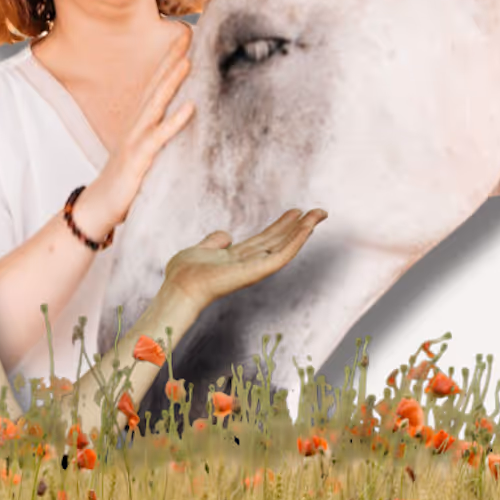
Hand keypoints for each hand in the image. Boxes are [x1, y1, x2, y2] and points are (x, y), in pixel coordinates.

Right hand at [77, 28, 194, 235]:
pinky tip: (190, 107)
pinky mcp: (138, 160)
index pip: (155, 86)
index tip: (184, 38)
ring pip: (156, 105)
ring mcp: (136, 141)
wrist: (98, 207)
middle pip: (155, 87)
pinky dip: (175, 121)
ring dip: (171, 82)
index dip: (168, 62)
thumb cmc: (123, 183)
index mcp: (138, 124)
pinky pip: (159, 138)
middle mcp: (136, 126)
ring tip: (188, 61)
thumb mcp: (142, 155)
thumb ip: (157, 138)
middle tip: (187, 34)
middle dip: (170, 60)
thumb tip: (179, 125)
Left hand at [161, 208, 327, 309]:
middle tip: (319, 211)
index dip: (281, 226)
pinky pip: (282, 254)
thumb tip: (227, 234)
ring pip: (285, 246)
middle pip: (280, 240)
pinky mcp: (258, 271)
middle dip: (299, 226)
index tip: (295, 212)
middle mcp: (250, 262)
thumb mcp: (200, 250)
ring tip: (319, 214)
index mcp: (238, 257)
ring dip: (304, 230)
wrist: (180, 287)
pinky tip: (307, 227)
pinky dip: (296, 240)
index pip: (265, 239)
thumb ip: (214, 242)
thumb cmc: (184, 274)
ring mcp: (255, 267)